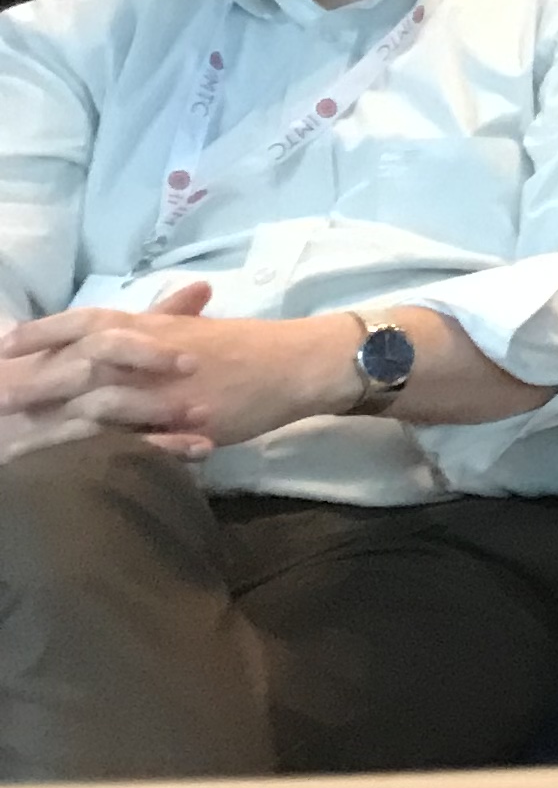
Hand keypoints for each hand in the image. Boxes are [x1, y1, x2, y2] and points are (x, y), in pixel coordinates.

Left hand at [0, 283, 354, 455]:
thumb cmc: (250, 346)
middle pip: (77, 363)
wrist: (298, 363)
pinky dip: (106, 448)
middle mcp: (150, 353)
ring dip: (55, 418)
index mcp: (152, 326)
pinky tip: (78, 465)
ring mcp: (164, 388)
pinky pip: (137, 437)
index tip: (5, 344)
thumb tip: (127, 327)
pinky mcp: (183, 420)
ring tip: (17, 439)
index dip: (42, 332)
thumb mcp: (199, 330)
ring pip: (97, 402)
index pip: (85, 322)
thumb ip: (161, 325)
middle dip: (32, 380)